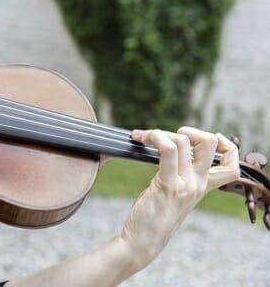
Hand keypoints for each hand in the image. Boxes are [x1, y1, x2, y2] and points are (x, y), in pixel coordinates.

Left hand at [119, 126, 239, 266]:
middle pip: (211, 144)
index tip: (207, 139)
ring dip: (159, 132)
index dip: (226, 146)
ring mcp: (185, 184)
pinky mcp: (168, 185)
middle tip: (167, 136)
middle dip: (190, 130)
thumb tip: (171, 151)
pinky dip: (154, 137)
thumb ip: (180, 176)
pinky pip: (167, 150)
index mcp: (203, 187)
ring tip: (143, 137)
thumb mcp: (175, 195)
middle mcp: (198, 184)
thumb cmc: (154, 216)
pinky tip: (140, 138)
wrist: (143, 241)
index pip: (232, 165)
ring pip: (184, 141)